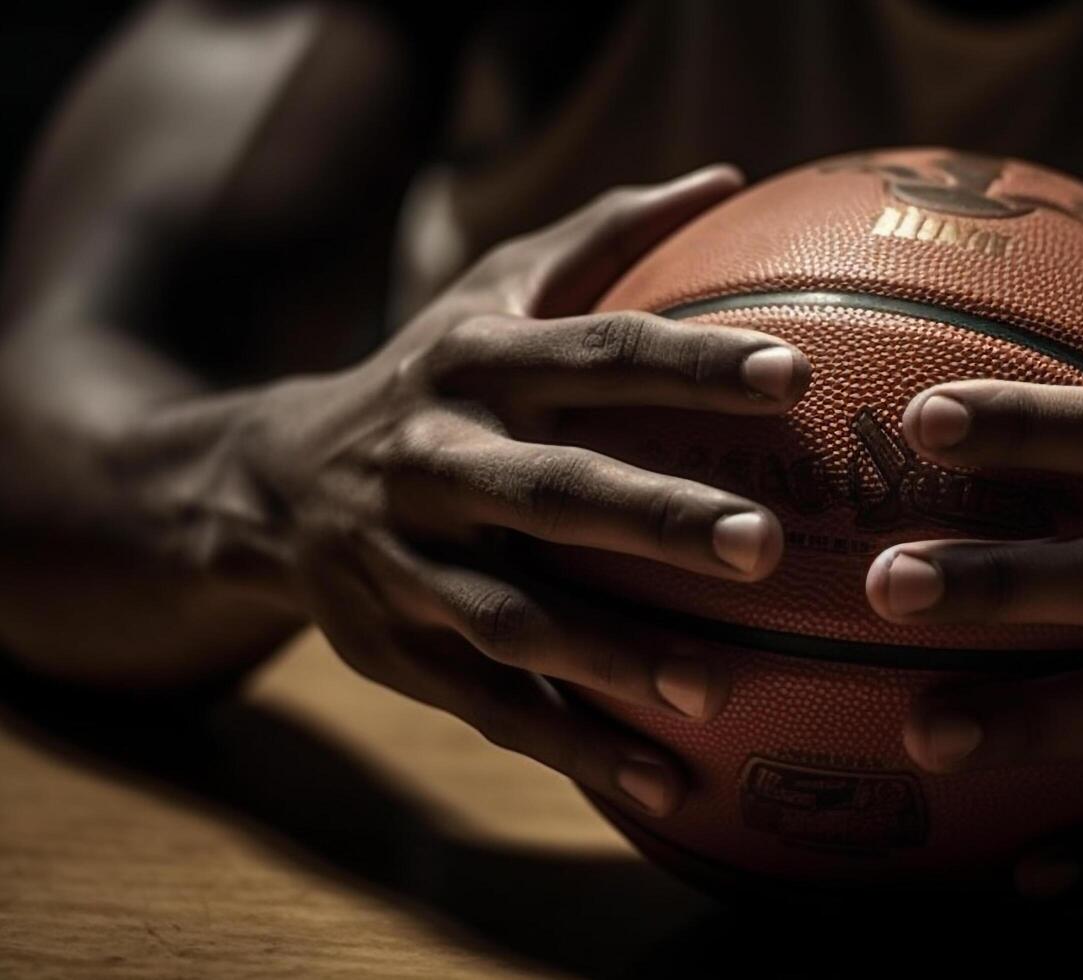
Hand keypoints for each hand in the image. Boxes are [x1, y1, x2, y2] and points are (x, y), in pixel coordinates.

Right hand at [236, 165, 809, 817]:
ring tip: (718, 692)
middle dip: (655, 518)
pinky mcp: (396, 648)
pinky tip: (663, 782)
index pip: (597, 353)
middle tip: (764, 546)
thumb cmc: (430, 372)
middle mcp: (438, 460)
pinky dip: (574, 744)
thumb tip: (727, 175)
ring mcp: (409, 563)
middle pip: (553, 490)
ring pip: (514, 616)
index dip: (689, 363)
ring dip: (611, 656)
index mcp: (475, 363)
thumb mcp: (491, 288)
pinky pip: (493, 704)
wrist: (268, 479)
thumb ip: (605, 235)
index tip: (792, 375)